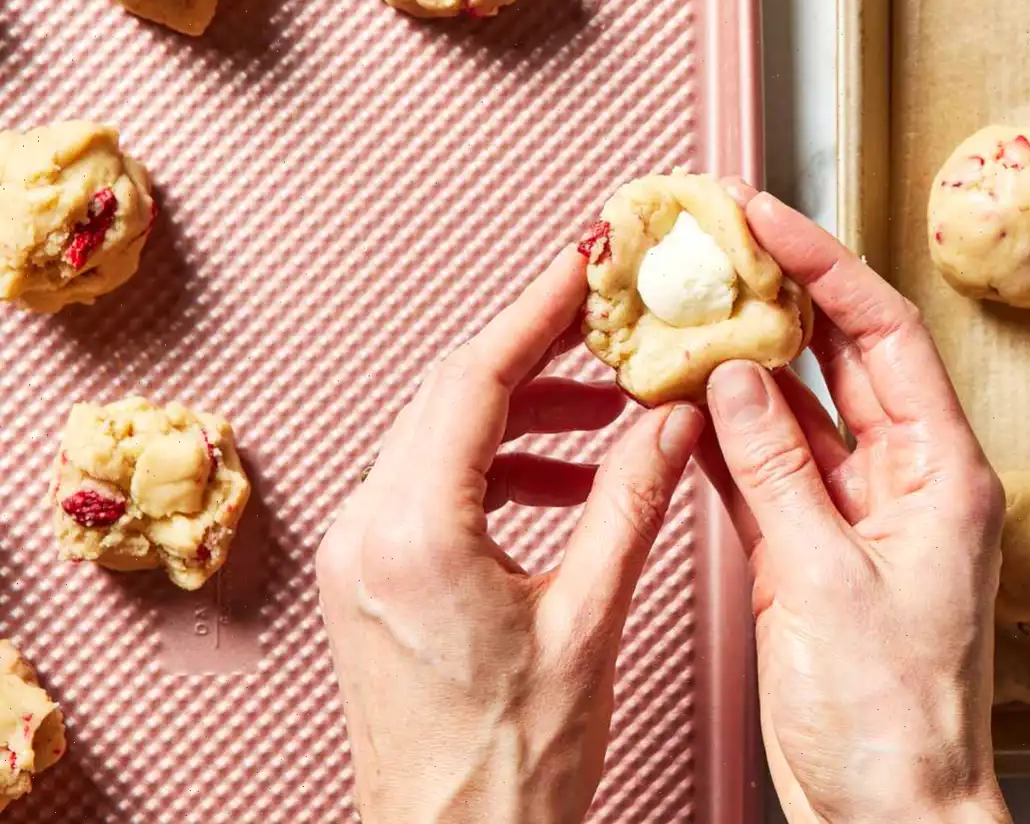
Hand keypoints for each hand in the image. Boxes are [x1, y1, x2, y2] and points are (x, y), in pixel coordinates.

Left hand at [315, 249, 702, 823]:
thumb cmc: (510, 768)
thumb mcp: (589, 622)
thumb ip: (630, 505)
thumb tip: (669, 423)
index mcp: (414, 536)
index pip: (475, 381)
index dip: (536, 310)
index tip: (582, 262)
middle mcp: (367, 533)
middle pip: (451, 395)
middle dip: (533, 346)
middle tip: (602, 313)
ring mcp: (359, 555)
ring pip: (440, 435)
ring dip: (520, 408)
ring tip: (602, 403)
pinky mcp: (370, 576)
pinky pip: (432, 483)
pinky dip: (498, 463)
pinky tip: (561, 477)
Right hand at [700, 186, 1010, 823]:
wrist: (890, 814)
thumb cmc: (893, 720)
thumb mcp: (826, 580)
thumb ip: (776, 471)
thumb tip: (733, 377)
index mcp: (941, 473)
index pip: (884, 333)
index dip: (827, 264)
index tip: (768, 217)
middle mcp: (905, 480)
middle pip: (840, 359)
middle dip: (782, 297)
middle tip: (719, 246)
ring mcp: (856, 515)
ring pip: (794, 413)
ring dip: (741, 366)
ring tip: (685, 310)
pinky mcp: (812, 551)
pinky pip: (766, 472)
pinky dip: (724, 438)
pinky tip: (680, 403)